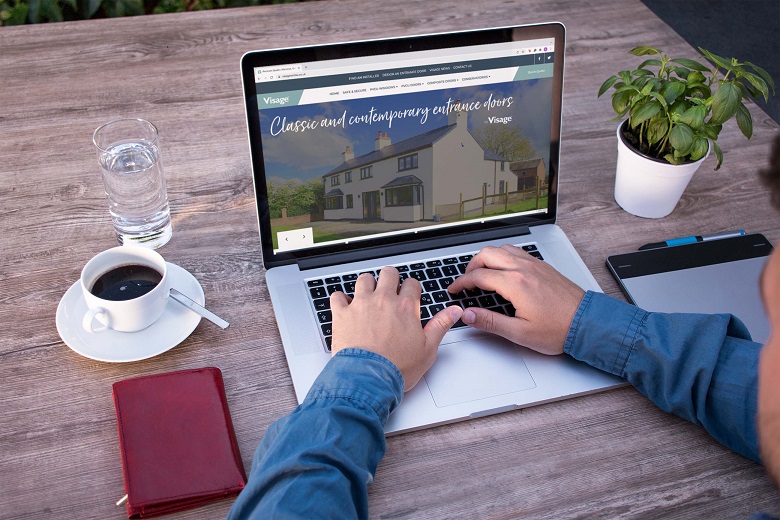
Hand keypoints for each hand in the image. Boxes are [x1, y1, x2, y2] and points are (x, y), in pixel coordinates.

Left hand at [330, 267, 463, 391]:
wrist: (368, 379)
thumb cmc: (397, 368)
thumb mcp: (428, 349)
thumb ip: (440, 325)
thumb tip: (453, 311)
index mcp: (405, 307)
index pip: (411, 284)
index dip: (411, 289)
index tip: (409, 296)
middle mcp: (383, 300)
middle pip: (388, 273)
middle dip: (390, 279)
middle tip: (389, 290)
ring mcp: (361, 305)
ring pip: (364, 279)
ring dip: (367, 285)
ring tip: (368, 295)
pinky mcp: (342, 314)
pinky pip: (337, 296)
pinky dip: (341, 299)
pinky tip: (345, 305)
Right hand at [447, 245, 584, 354]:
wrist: (587, 323)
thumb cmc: (559, 329)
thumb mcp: (519, 332)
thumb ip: (490, 322)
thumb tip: (469, 315)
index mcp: (515, 284)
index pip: (478, 276)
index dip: (461, 283)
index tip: (454, 289)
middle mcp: (524, 269)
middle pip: (487, 254)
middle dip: (471, 266)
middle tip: (466, 281)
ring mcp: (535, 265)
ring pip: (502, 249)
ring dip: (487, 258)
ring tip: (482, 274)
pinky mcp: (543, 266)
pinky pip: (517, 252)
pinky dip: (503, 257)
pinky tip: (504, 270)